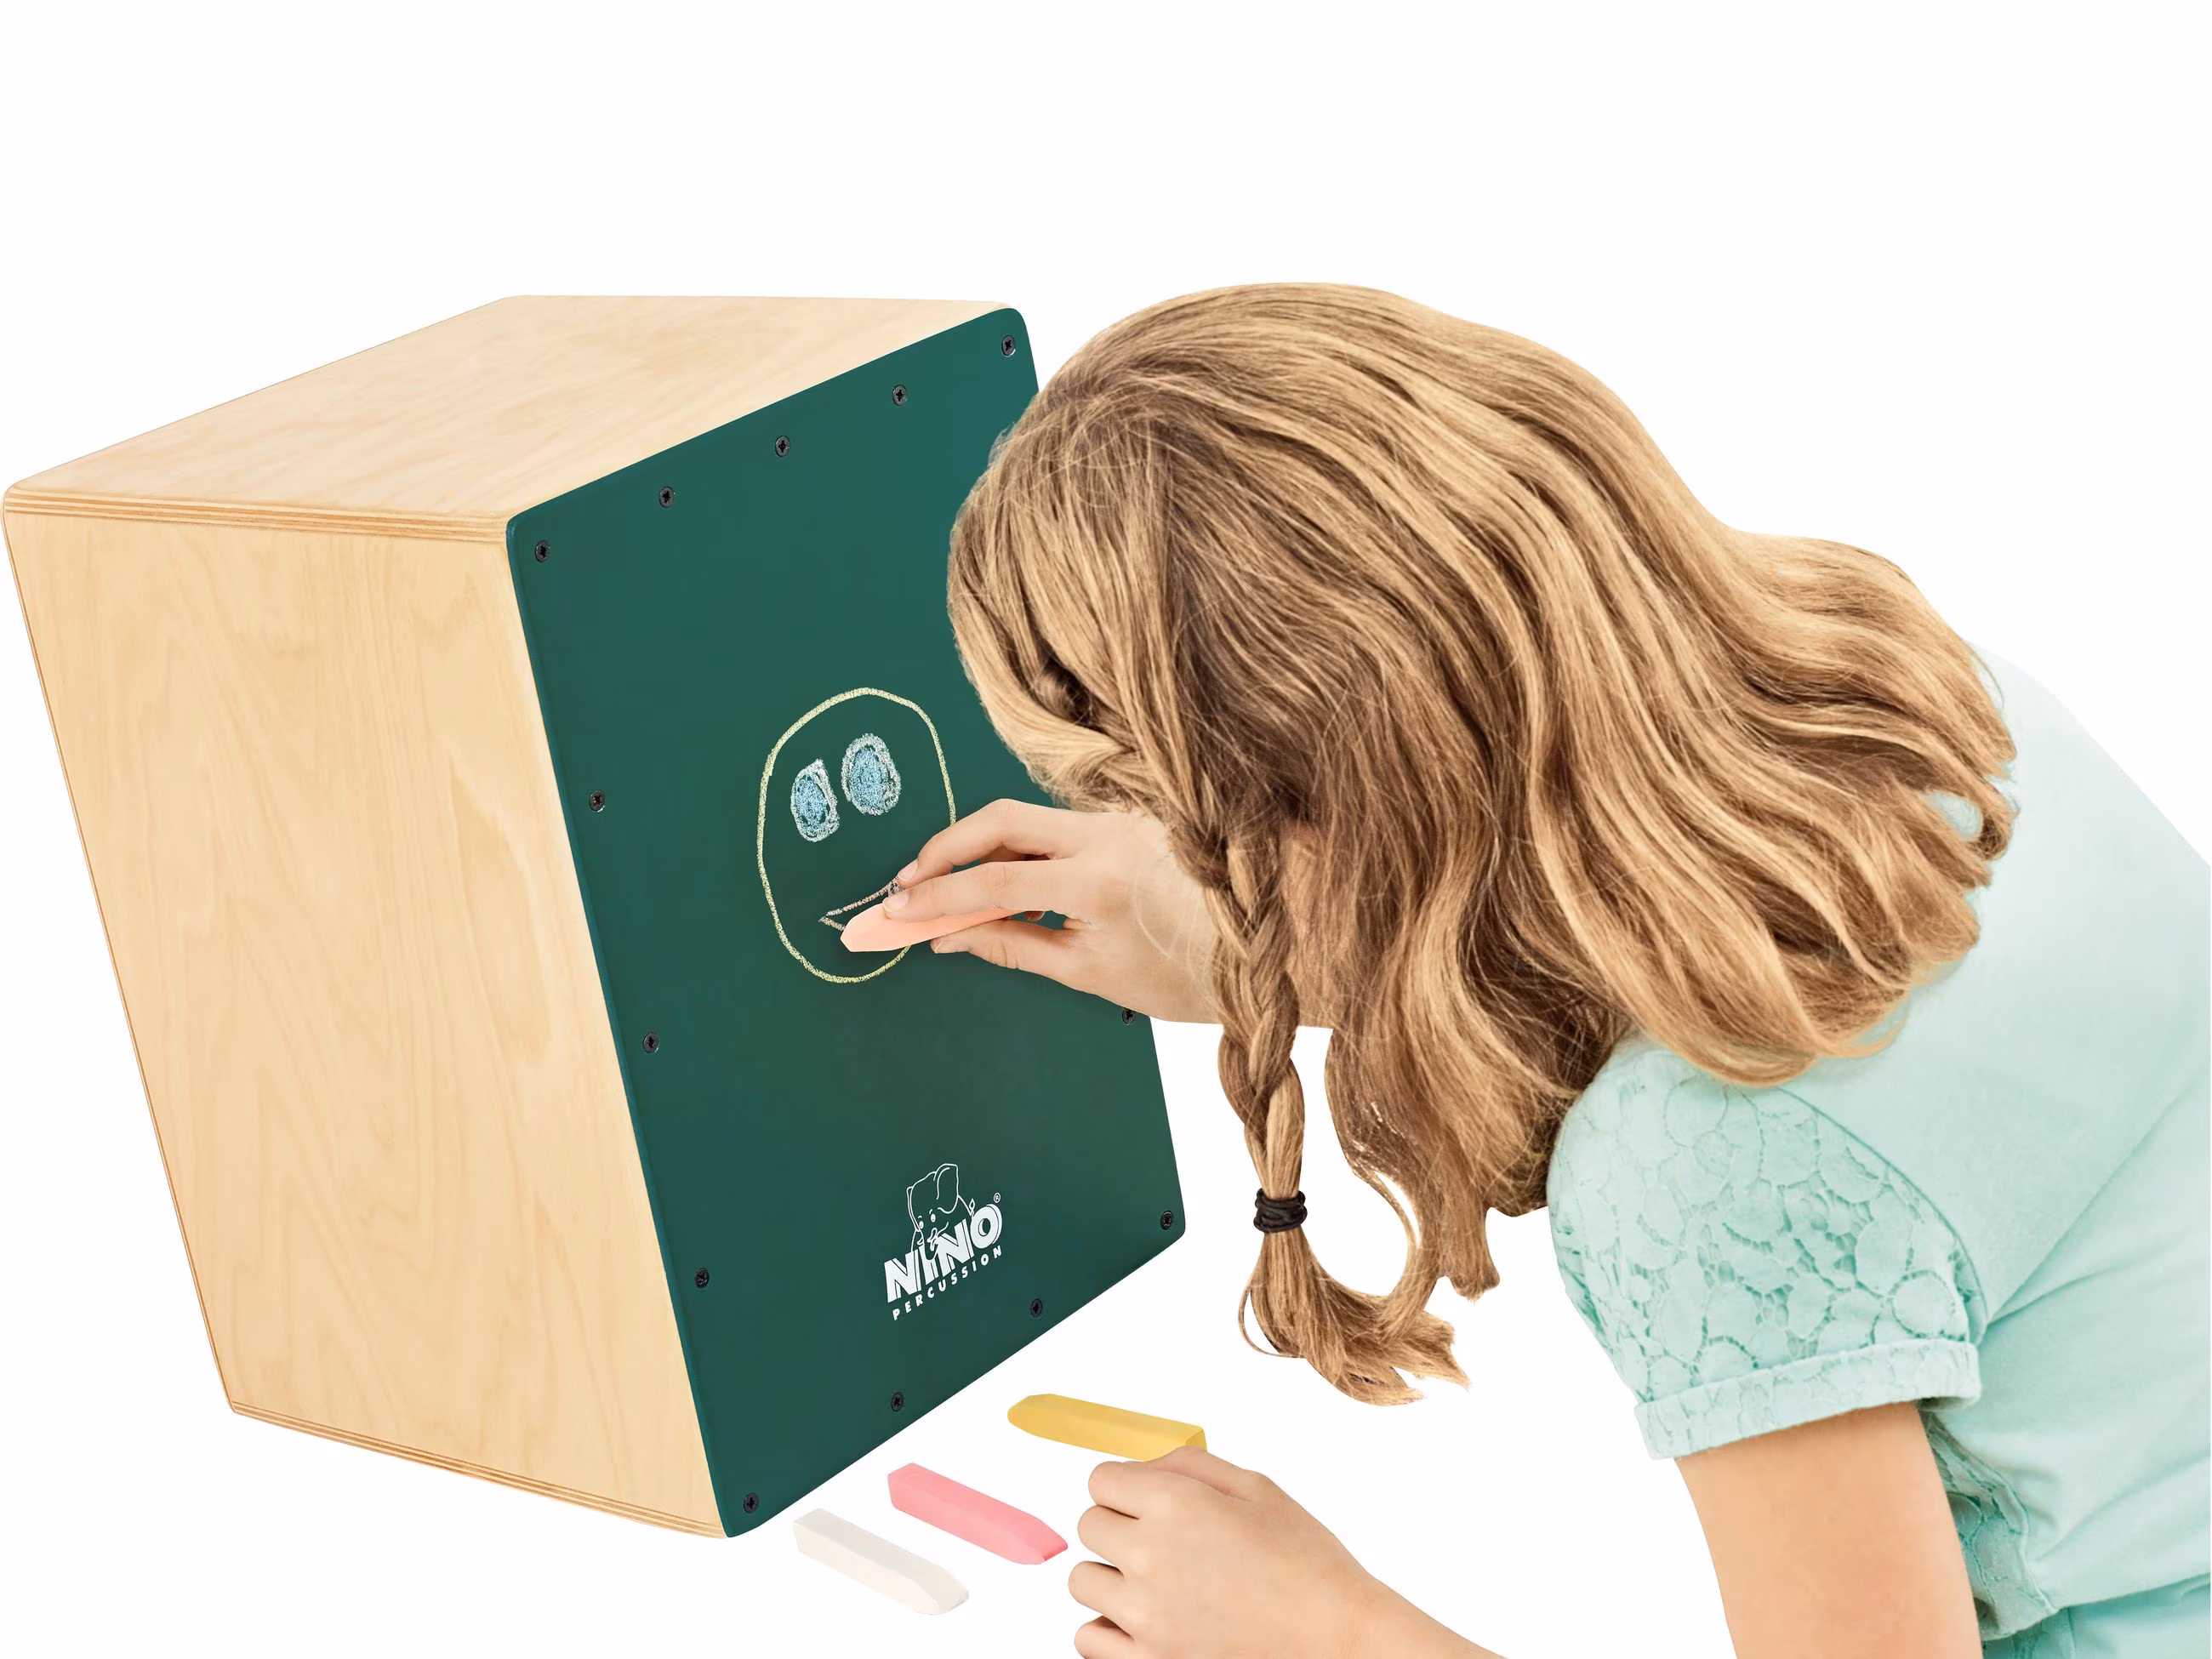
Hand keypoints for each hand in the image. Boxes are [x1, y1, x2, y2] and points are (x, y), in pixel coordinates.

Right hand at [885, 801, 1217, 1021]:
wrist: (1258, 953)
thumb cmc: (1182, 975)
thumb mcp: (1088, 971)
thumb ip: (1010, 945)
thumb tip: (947, 936)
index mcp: (1102, 880)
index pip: (996, 879)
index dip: (938, 895)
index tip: (896, 909)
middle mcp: (1111, 833)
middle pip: (1002, 819)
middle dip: (946, 849)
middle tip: (909, 885)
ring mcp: (1121, 819)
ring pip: (1026, 817)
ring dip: (979, 849)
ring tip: (948, 892)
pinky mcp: (1126, 818)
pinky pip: (1055, 825)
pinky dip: (1017, 850)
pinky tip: (1002, 886)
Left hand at [1068, 1447, 1492, 1658]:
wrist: (1337, 1639)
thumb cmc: (1307, 1565)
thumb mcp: (1257, 1489)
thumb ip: (1190, 1466)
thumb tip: (1143, 1467)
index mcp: (1177, 1504)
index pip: (1101, 1480)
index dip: (1126, 1487)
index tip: (1145, 1500)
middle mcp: (1152, 1555)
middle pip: (1089, 1526)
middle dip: (1119, 1525)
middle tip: (1160, 1541)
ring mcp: (1146, 1615)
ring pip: (1083, 1581)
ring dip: (1111, 1577)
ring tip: (1156, 1583)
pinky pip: (1089, 1638)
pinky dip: (1108, 1629)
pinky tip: (1144, 1621)